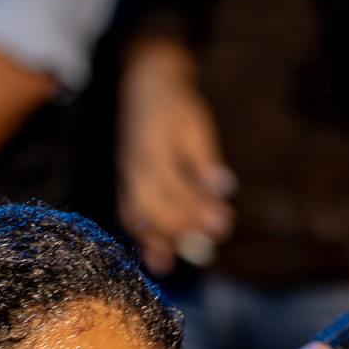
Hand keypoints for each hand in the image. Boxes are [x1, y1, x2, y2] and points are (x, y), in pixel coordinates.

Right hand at [118, 39, 235, 274]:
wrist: (143, 86)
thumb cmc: (175, 105)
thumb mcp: (196, 125)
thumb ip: (206, 160)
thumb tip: (224, 189)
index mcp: (152, 150)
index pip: (173, 188)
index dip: (197, 210)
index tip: (223, 223)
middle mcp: (133, 168)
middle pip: (152, 208)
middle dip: (181, 229)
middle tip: (209, 245)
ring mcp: (125, 178)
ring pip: (138, 217)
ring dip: (162, 241)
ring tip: (186, 257)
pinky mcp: (124, 186)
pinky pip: (129, 218)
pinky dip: (144, 242)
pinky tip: (161, 262)